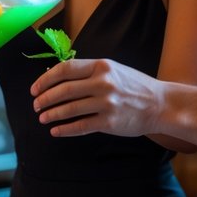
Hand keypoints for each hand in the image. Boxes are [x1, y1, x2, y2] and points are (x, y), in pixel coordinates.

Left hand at [30, 59, 164, 137]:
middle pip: (64, 90)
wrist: (160, 104)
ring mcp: (106, 103)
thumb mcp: (112, 70)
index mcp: (101, 66)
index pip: (65, 69)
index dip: (46, 79)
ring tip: (42, 118)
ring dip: (51, 114)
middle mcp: (103, 83)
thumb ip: (88, 72)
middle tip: (36, 105)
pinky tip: (56, 130)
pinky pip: (81, 126)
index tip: (35, 88)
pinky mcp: (110, 122)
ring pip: (69, 109)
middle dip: (45, 99)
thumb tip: (56, 75)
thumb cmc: (133, 85)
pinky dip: (65, 129)